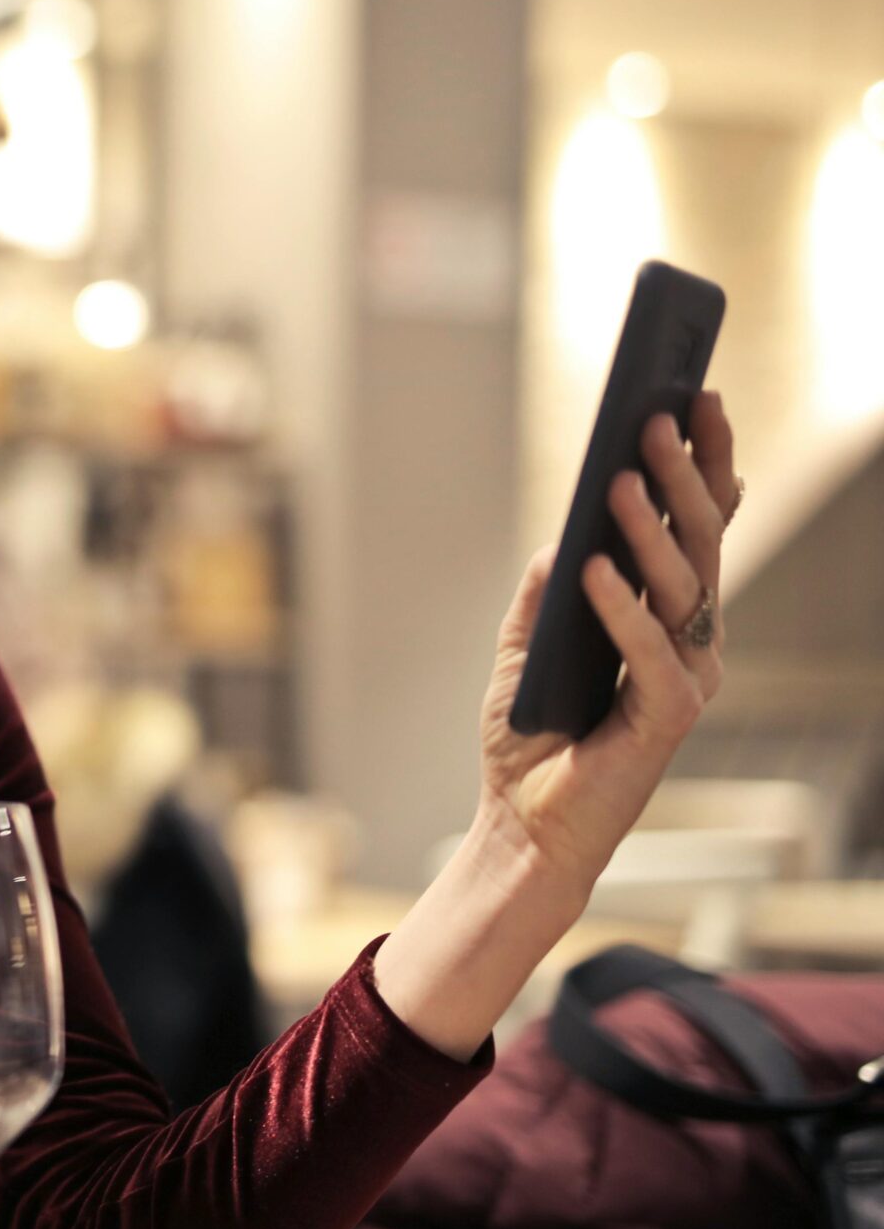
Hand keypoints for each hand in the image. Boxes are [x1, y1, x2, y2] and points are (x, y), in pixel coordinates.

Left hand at [475, 389, 742, 901]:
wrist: (523, 828)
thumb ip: (545, 594)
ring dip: (651, 529)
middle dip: (685, 475)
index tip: (696, 399)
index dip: (704, 467)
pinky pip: (651, 653)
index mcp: (665, 620)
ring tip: (620, 479)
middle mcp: (689, 644)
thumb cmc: (531, 742)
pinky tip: (591, 569)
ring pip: (683, 587)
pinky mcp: (668, 720)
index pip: (697, 530)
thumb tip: (562, 536)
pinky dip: (620, 610)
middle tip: (662, 415)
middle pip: (701, 544)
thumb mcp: (526, 649)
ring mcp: (687, 680)